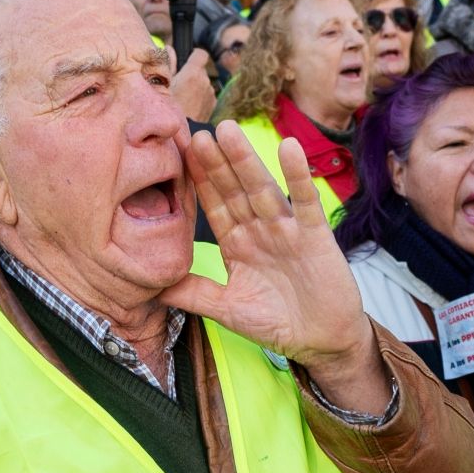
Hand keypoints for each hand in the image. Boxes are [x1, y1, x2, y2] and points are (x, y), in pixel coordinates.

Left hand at [163, 122, 390, 412]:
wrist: (322, 341)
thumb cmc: (277, 322)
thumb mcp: (228, 310)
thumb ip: (194, 295)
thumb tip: (151, 289)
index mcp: (237, 243)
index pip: (213, 205)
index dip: (197, 180)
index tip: (177, 153)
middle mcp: (259, 229)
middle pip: (234, 189)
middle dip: (216, 163)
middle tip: (195, 132)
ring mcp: (287, 229)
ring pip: (262, 189)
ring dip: (246, 160)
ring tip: (229, 131)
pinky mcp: (315, 235)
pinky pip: (305, 202)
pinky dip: (298, 177)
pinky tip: (289, 149)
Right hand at [170, 47, 214, 120]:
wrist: (181, 133)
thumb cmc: (168, 109)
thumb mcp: (163, 84)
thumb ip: (169, 63)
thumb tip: (170, 49)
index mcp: (193, 73)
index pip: (201, 54)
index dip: (194, 55)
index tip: (187, 60)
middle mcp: (205, 81)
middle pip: (201, 70)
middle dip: (192, 73)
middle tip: (178, 83)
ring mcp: (210, 93)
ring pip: (204, 83)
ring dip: (196, 86)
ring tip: (183, 97)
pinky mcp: (212, 105)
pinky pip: (207, 95)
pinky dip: (200, 97)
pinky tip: (190, 105)